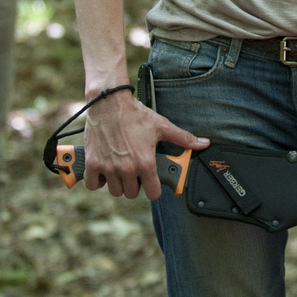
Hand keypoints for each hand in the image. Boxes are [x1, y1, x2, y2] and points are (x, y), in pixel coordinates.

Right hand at [81, 90, 208, 199]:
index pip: (153, 194)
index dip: (153, 188)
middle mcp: (127, 169)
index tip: (151, 182)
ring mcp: (108, 167)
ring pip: (115, 191)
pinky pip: (94, 185)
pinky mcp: (93, 163)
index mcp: (145, 163)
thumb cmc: (135, 114)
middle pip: (132, 194)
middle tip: (135, 172)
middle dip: (135, 185)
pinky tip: (104, 171)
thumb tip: (203, 144)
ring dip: (118, 183)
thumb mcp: (161, 126)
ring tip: (120, 170)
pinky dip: (98, 181)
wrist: (109, 102)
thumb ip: (183, 138)